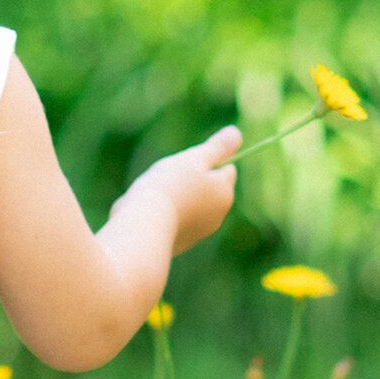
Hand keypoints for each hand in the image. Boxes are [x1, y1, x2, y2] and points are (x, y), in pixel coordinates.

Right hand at [131, 125, 240, 254]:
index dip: (206, 162)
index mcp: (225, 193)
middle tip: (168, 178)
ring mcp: (199, 233)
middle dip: (192, 181)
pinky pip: (175, 222)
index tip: (186, 162)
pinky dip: (166, 216)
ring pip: (190, 205)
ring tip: (155, 196)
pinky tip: (148, 214)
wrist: (143, 228)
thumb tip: (236, 133)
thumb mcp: (194, 159)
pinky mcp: (180, 245)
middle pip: (208, 189)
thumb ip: (217, 148)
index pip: (226, 169)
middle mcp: (218, 216)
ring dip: (177, 198)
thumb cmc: (169, 187)